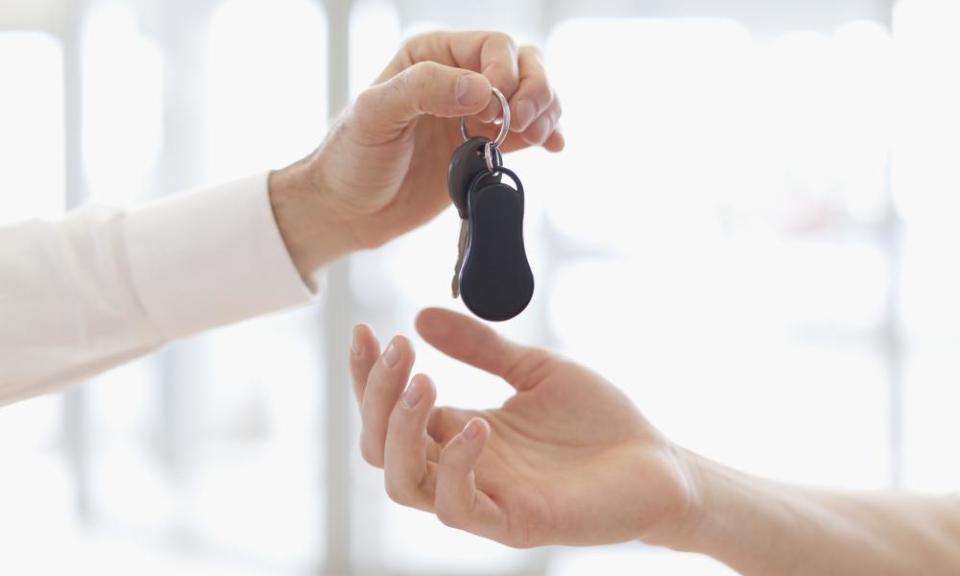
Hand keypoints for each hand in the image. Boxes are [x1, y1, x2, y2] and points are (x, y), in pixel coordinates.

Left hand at [270, 31, 563, 274]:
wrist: (349, 211)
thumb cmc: (351, 158)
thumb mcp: (374, 115)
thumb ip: (423, 90)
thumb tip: (481, 89)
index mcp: (431, 58)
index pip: (491, 46)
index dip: (505, 73)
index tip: (496, 109)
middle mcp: (458, 79)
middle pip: (522, 65)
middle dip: (535, 90)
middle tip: (524, 123)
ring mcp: (475, 115)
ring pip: (532, 96)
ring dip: (546, 111)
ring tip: (538, 136)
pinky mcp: (485, 149)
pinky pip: (528, 133)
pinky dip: (547, 135)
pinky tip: (552, 146)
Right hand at [349, 308, 696, 547]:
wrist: (659, 462)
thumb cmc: (597, 421)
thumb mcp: (535, 369)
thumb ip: (482, 348)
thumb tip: (421, 316)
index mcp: (459, 432)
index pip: (390, 413)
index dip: (368, 376)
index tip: (364, 330)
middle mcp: (461, 468)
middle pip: (381, 447)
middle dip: (376, 396)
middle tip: (399, 349)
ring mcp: (485, 498)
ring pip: (405, 483)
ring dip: (401, 431)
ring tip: (422, 381)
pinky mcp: (515, 522)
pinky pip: (459, 508)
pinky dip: (456, 466)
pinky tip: (476, 423)